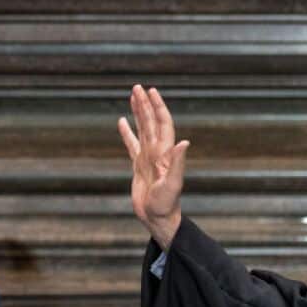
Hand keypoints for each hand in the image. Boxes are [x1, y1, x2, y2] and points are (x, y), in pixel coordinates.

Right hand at [117, 85, 189, 249]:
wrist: (158, 218)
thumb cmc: (166, 204)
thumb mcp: (172, 185)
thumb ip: (178, 163)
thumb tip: (184, 142)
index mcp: (165, 153)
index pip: (162, 124)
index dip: (157, 107)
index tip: (151, 92)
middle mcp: (157, 151)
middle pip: (150, 122)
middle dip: (145, 104)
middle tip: (137, 87)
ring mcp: (148, 157)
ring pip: (142, 129)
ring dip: (138, 113)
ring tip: (132, 96)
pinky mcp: (138, 165)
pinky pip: (131, 144)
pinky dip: (127, 132)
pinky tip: (122, 122)